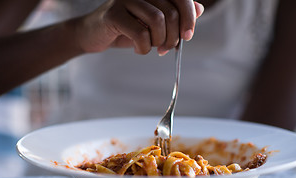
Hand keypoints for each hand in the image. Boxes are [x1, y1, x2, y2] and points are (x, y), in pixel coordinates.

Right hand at [74, 0, 203, 54]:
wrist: (95, 35)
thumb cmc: (127, 29)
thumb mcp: (155, 24)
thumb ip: (176, 15)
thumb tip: (200, 9)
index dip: (189, 18)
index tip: (187, 36)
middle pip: (171, 13)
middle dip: (173, 37)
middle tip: (165, 48)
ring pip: (158, 21)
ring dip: (158, 42)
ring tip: (152, 48)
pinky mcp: (114, 13)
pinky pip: (140, 33)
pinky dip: (143, 48)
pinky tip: (138, 49)